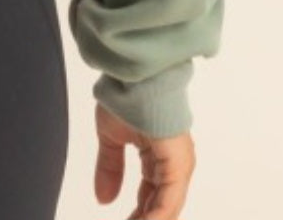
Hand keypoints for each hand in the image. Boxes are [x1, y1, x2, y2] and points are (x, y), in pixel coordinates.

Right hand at [93, 102, 196, 219]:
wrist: (133, 76)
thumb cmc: (125, 97)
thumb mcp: (111, 137)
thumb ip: (110, 168)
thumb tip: (103, 200)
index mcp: (160, 159)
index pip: (152, 198)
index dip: (139, 216)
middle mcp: (174, 165)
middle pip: (162, 207)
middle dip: (143, 219)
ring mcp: (179, 166)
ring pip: (168, 208)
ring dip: (149, 219)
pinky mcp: (178, 165)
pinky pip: (168, 201)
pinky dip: (156, 216)